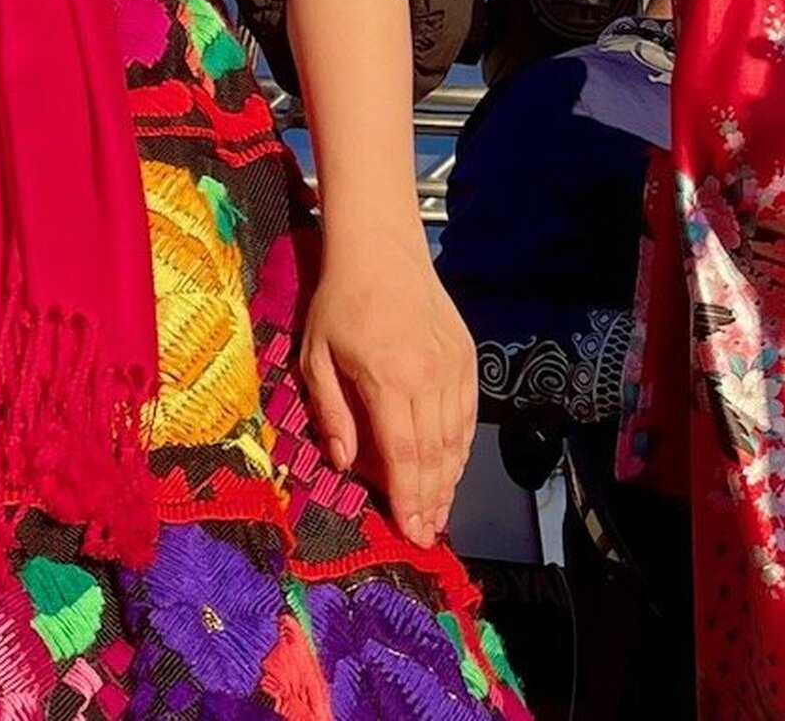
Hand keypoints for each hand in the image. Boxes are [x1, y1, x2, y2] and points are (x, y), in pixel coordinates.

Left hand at [299, 230, 476, 547]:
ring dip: (450, 480)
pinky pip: (468, 413)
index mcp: (389, 379)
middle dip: (432, 500)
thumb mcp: (316, 358)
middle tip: (428, 534)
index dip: (408, 499)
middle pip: (435, 454)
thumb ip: (331, 413)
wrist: (382, 250)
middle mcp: (429, 376)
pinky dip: (462, 446)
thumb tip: (345, 464)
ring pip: (457, 437)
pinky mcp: (466, 355)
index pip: (404, 455)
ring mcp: (453, 365)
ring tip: (440, 512)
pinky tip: (452, 468)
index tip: (411, 532)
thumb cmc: (340, 302)